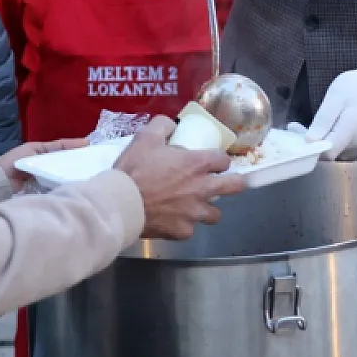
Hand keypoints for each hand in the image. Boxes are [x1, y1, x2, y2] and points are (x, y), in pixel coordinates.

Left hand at [0, 137, 89, 192]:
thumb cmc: (13, 162)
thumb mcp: (32, 150)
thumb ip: (50, 149)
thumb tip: (69, 150)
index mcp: (41, 151)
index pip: (61, 146)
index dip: (75, 145)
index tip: (89, 144)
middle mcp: (44, 163)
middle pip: (63, 160)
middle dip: (76, 160)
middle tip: (93, 160)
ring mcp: (43, 177)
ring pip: (61, 172)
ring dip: (71, 172)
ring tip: (87, 172)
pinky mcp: (42, 189)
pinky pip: (56, 184)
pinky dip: (63, 183)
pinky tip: (73, 184)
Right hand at [113, 117, 245, 239]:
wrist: (120, 204)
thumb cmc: (134, 170)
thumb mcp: (145, 138)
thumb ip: (162, 125)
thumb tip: (172, 124)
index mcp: (197, 164)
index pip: (224, 160)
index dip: (219, 160)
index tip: (211, 163)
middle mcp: (202, 188)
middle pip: (236, 186)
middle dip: (233, 183)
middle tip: (221, 183)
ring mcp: (194, 213)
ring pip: (215, 214)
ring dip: (207, 209)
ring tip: (194, 206)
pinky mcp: (182, 231)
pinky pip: (190, 229)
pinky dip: (183, 225)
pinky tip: (172, 221)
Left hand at [306, 62, 356, 161]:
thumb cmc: (356, 87)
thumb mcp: (335, 95)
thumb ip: (323, 120)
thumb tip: (309, 142)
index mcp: (353, 127)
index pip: (327, 153)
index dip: (313, 148)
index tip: (305, 135)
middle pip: (332, 155)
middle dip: (321, 144)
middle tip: (318, 126)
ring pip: (339, 156)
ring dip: (331, 144)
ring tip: (333, 125)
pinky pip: (348, 154)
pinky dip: (341, 145)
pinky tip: (342, 130)